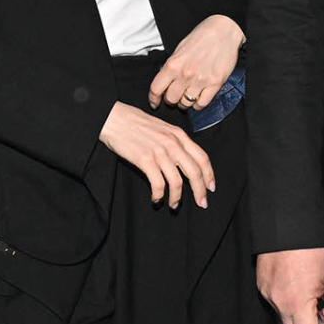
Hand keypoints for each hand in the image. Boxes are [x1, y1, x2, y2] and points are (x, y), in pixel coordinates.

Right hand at [99, 101, 214, 208]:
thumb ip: (175, 141)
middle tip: (201, 203)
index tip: (210, 188)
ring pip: (177, 181)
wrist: (113, 118)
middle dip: (200, 191)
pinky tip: (156, 199)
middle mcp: (173, 143)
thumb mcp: (162, 128)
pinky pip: (158, 184)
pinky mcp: (145, 160)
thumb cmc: (134, 123)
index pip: (202, 158)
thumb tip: (184, 160)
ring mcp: (159, 152)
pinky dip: (159, 195)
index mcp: (179, 135)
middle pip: (194, 172)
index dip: (209, 175)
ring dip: (177, 198)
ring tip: (174, 205)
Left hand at [148, 14, 243, 112]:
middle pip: (171, 99)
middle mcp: (185, 74)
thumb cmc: (201, 37)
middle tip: (174, 96)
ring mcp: (201, 80)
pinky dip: (198, 104)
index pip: (156, 89)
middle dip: (171, 100)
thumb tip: (164, 83)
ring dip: (184, 103)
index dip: (153, 99)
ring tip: (187, 96)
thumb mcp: (179, 50)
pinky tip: (197, 98)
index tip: (154, 103)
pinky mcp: (215, 84)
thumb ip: (171, 67)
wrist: (223, 31)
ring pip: (186, 104)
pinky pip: (202, 104)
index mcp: (173, 64)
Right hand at [256, 247, 323, 323]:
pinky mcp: (262, 285)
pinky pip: (277, 303)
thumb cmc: (312, 247)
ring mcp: (268, 294)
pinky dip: (291, 304)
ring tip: (316, 296)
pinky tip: (302, 289)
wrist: (288, 224)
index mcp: (298, 303)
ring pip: (286, 317)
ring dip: (302, 316)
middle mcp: (279, 302)